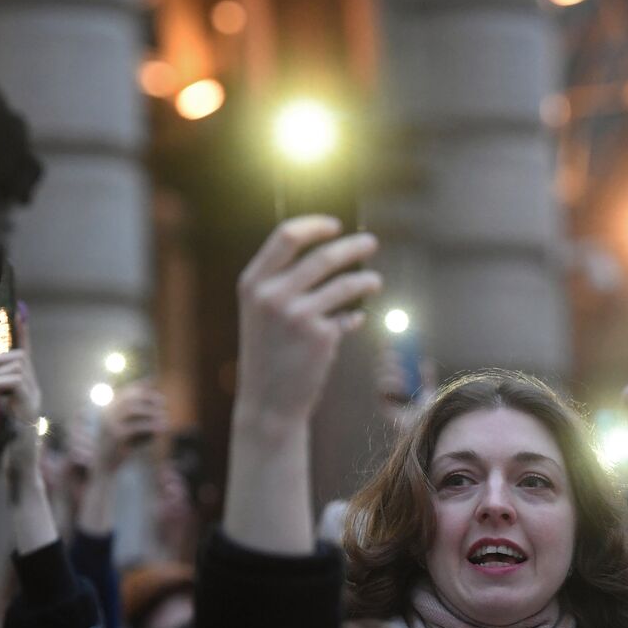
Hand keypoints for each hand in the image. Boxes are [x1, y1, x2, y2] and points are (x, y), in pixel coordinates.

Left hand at [0, 344, 41, 469]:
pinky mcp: (31, 406)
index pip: (25, 353)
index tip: (18, 313)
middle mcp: (33, 388)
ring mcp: (34, 396)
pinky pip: (12, 381)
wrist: (19, 464)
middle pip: (18, 357)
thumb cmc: (2, 439)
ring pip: (14, 366)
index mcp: (25, 386)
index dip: (22, 333)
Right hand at [94, 381, 169, 472]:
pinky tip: (162, 428)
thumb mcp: (127, 432)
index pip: (125, 391)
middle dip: (148, 397)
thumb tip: (155, 405)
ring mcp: (110, 424)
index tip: (154, 380)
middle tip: (163, 402)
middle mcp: (106, 414)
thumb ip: (137, 417)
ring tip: (164, 417)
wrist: (103, 470)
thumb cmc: (118, 450)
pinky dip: (152, 425)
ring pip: (134, 409)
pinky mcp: (117, 436)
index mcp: (106, 410)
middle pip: (130, 397)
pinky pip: (138, 426)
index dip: (140, 384)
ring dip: (152, 410)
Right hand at [233, 216, 381, 434]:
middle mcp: (271, 295)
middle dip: (353, 247)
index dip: (315, 225)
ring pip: (344, 284)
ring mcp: (296, 315)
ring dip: (366, 280)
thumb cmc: (269, 354)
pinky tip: (356, 320)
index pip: (286, 236)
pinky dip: (354, 317)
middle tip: (371, 243)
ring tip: (375, 282)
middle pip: (323, 256)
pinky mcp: (319, 336)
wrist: (268, 403)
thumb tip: (330, 251)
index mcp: (252, 283)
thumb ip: (284, 282)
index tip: (336, 224)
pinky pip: (348, 317)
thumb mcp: (262, 313)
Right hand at [376, 346, 438, 435]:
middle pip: (382, 368)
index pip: (391, 363)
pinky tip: (403, 387)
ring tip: (405, 376)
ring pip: (380, 377)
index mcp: (402, 384)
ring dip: (391, 372)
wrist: (432, 426)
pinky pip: (381, 391)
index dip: (388, 351)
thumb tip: (425, 361)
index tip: (391, 341)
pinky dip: (391, 385)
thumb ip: (427, 377)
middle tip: (398, 355)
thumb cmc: (431, 413)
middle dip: (388, 359)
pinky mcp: (384, 406)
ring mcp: (387, 397)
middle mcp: (392, 390)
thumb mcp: (431, 391)